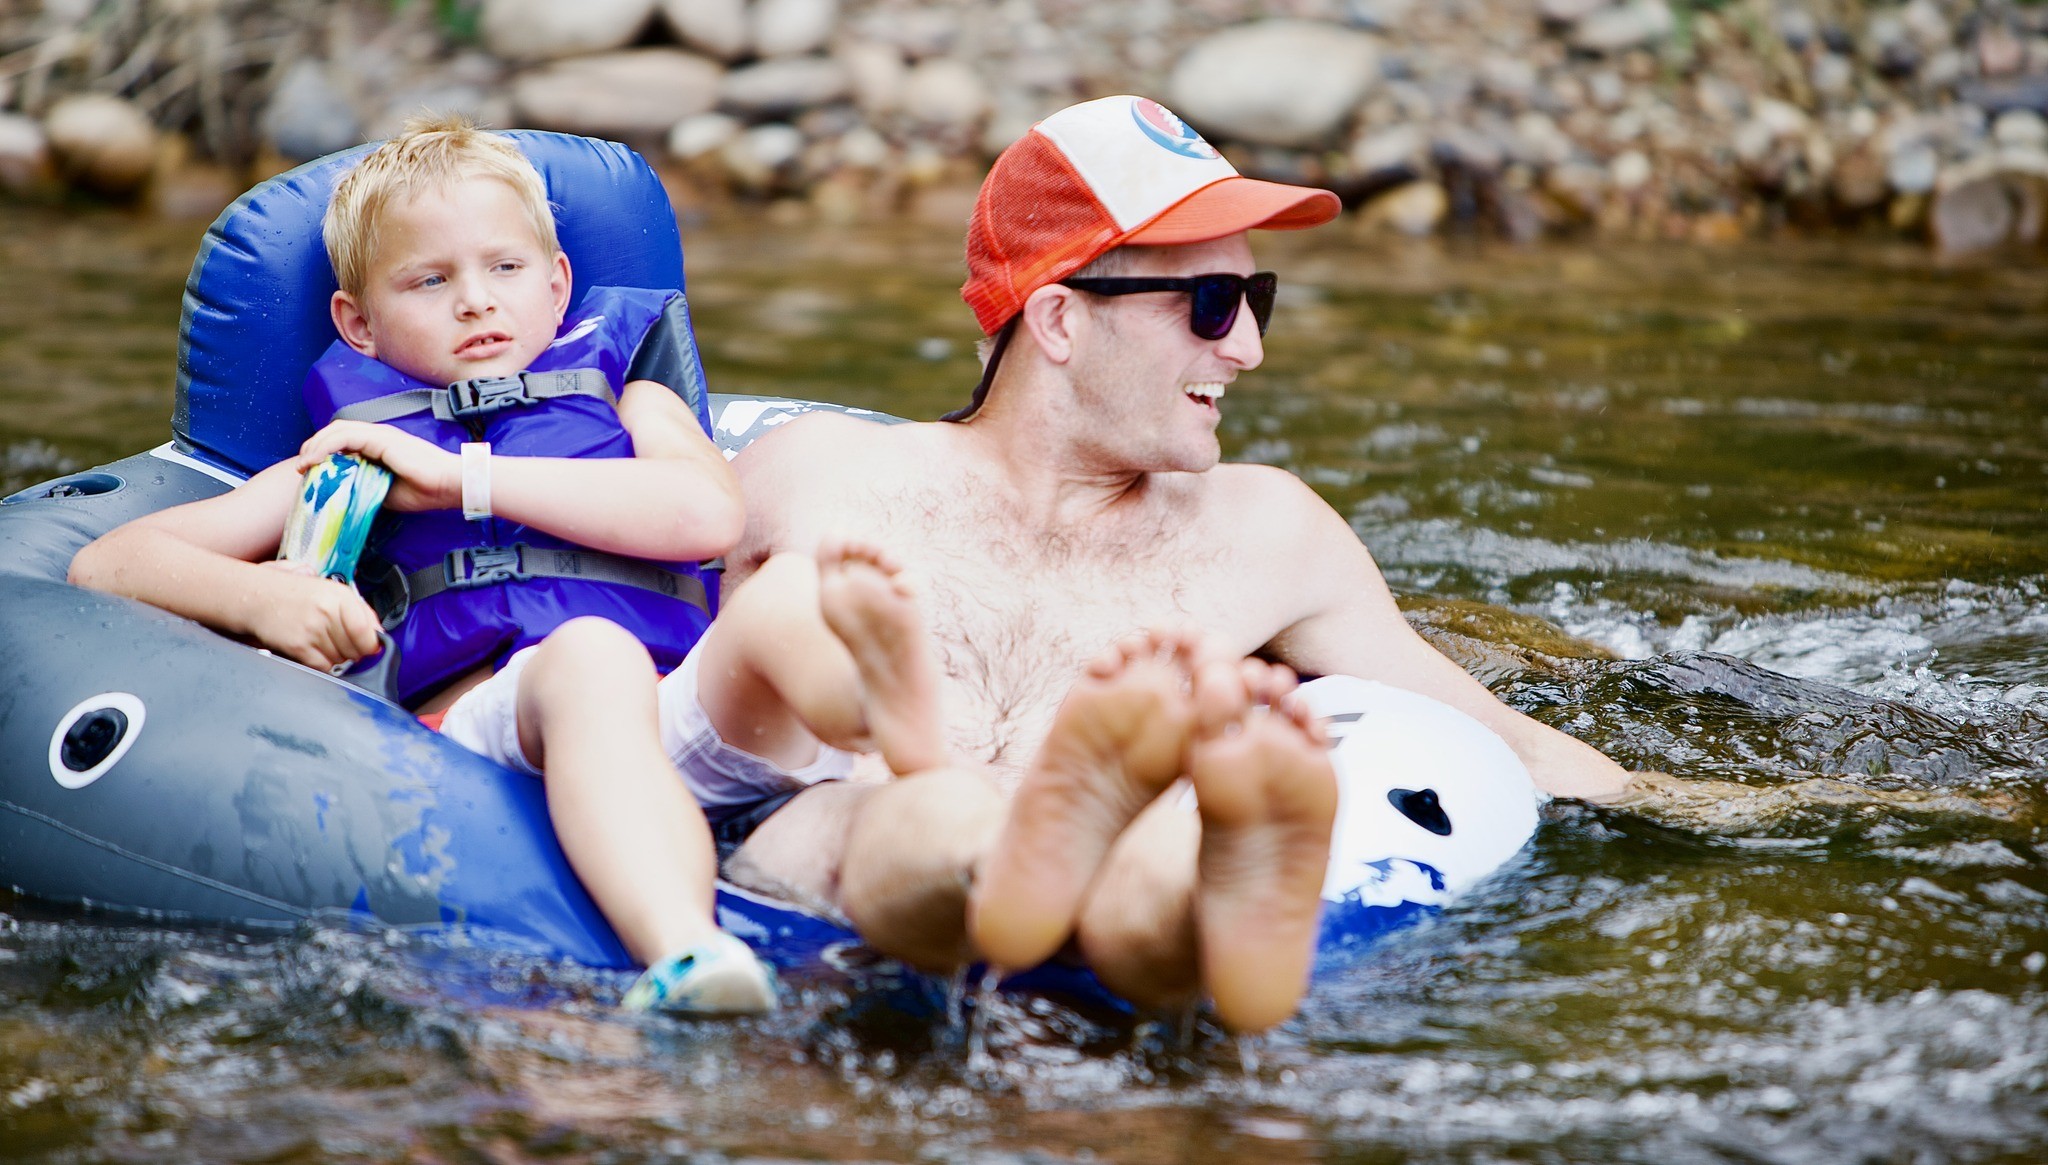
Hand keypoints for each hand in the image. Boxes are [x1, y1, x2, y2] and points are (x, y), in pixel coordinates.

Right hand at [247, 560, 383, 670]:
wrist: (256, 596)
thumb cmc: (294, 594)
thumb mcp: (331, 591)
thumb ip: (359, 611)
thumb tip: (379, 634)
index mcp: (341, 596)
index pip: (368, 631)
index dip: (370, 644)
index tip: (368, 647)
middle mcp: (328, 611)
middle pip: (355, 649)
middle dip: (350, 650)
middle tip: (335, 640)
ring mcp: (312, 629)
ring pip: (339, 659)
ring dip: (333, 656)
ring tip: (318, 640)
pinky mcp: (298, 645)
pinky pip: (322, 666)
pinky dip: (319, 663)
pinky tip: (310, 649)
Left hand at [296, 420, 459, 511]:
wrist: (450, 485)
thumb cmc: (427, 491)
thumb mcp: (386, 491)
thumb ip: (366, 486)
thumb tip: (345, 493)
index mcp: (381, 445)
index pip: (345, 440)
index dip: (324, 451)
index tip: (311, 470)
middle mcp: (378, 435)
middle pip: (336, 431)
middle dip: (314, 446)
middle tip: (302, 466)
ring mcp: (380, 434)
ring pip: (337, 430)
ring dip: (315, 445)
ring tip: (304, 463)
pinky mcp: (380, 438)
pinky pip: (344, 437)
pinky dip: (325, 447)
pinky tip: (314, 461)